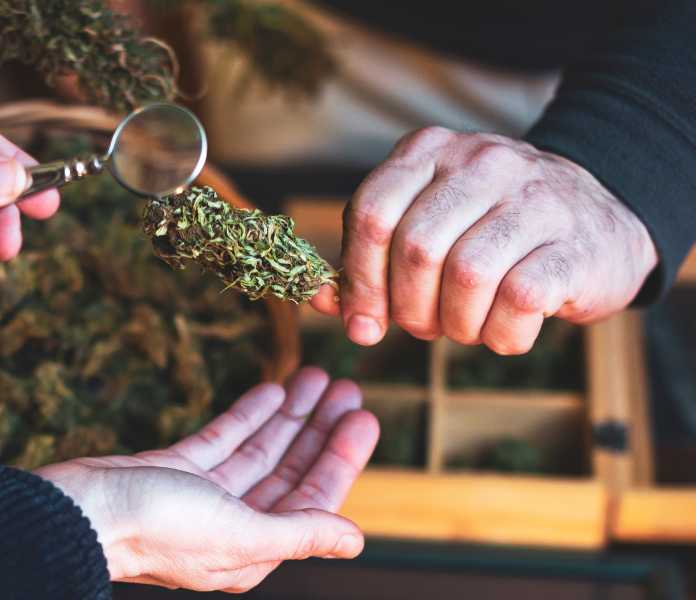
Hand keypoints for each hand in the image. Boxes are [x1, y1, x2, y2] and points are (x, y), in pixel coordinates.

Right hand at [36, 367, 377, 592]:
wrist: (77, 512)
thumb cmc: (155, 530)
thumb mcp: (239, 534)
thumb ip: (299, 533)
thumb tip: (355, 541)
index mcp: (252, 549)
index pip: (311, 501)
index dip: (340, 459)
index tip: (363, 418)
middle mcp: (232, 525)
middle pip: (289, 472)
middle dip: (319, 431)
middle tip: (347, 389)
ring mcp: (202, 497)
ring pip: (259, 451)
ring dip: (289, 416)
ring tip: (316, 378)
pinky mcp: (175, 471)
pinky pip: (223, 439)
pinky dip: (248, 415)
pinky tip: (271, 391)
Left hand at [312, 128, 656, 353]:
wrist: (600, 223)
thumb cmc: (493, 233)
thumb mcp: (429, 224)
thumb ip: (372, 258)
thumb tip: (321, 300)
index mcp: (431, 150)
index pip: (371, 212)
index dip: (358, 278)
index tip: (362, 323)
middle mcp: (482, 161)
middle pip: (416, 248)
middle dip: (408, 307)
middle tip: (422, 326)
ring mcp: (534, 197)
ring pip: (466, 276)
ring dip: (456, 324)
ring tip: (465, 327)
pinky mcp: (574, 244)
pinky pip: (519, 300)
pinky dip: (502, 334)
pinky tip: (505, 330)